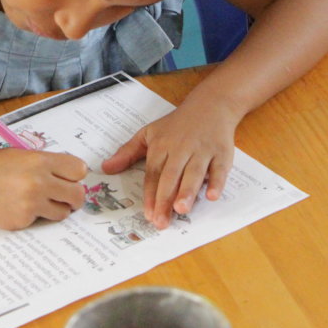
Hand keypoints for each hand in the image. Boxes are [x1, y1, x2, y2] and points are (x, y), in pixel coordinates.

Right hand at [0, 149, 86, 229]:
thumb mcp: (19, 155)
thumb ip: (44, 164)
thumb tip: (69, 176)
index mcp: (39, 161)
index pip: (78, 170)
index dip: (75, 175)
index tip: (69, 178)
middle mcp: (38, 182)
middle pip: (77, 195)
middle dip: (73, 196)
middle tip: (64, 196)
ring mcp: (30, 205)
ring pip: (62, 213)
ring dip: (55, 209)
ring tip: (37, 201)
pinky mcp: (20, 222)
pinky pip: (39, 221)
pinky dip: (32, 216)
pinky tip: (14, 207)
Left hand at [101, 100, 239, 229]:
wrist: (210, 105)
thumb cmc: (177, 125)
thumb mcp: (149, 134)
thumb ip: (128, 152)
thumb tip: (106, 168)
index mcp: (161, 146)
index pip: (153, 173)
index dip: (150, 194)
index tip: (147, 214)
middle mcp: (181, 149)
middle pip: (171, 176)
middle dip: (165, 198)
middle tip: (161, 222)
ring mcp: (202, 151)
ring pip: (194, 173)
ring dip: (188, 191)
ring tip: (182, 210)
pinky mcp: (221, 153)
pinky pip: (220, 169)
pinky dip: (217, 182)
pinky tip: (212, 196)